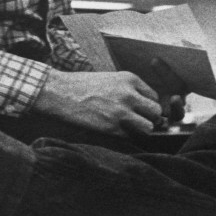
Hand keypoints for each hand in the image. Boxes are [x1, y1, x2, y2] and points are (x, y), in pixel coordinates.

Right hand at [32, 69, 163, 135]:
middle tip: (136, 121)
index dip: (146, 106)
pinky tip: (111, 130)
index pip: (154, 97)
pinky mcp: (111, 127)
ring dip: (140, 129)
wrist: (59, 92)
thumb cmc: (81, 86)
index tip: (137, 110)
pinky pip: (130, 137)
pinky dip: (124, 136)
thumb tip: (142, 106)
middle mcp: (129, 94)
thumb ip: (128, 90)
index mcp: (130, 79)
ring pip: (148, 127)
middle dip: (148, 118)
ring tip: (126, 128)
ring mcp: (121, 112)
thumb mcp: (110, 79)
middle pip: (156, 112)